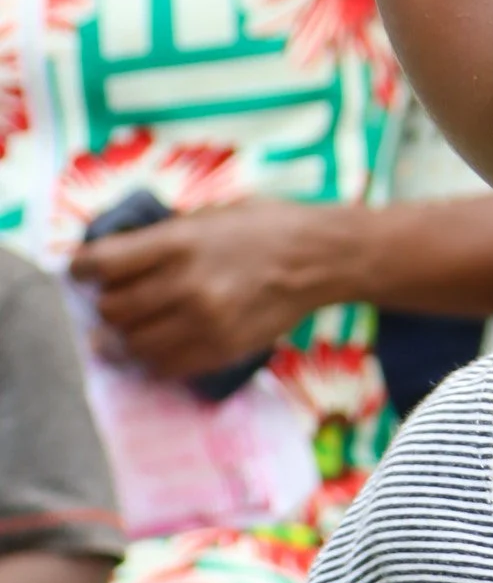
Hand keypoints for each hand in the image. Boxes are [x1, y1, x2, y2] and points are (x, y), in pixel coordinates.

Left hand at [69, 199, 331, 379]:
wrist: (321, 259)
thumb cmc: (264, 227)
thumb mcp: (207, 216)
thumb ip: (162, 239)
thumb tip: (116, 259)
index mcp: (179, 242)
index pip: (102, 264)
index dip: (80, 269)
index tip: (80, 271)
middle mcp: (187, 286)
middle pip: (113, 310)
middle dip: (104, 305)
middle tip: (110, 299)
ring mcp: (204, 324)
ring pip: (132, 345)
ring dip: (121, 338)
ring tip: (122, 330)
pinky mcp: (221, 350)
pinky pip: (164, 367)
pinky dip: (149, 359)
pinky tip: (151, 346)